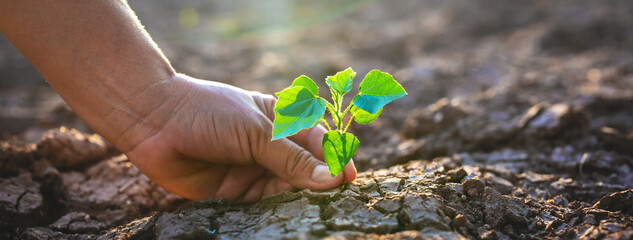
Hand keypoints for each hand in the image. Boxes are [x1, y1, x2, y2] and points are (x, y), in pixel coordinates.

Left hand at [125, 74, 356, 201]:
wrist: (154, 122)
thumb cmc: (208, 113)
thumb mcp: (257, 132)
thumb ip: (292, 159)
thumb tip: (331, 179)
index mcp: (281, 120)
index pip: (318, 141)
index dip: (335, 158)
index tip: (349, 177)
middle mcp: (271, 146)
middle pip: (307, 168)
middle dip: (321, 182)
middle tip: (337, 199)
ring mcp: (254, 169)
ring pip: (288, 189)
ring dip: (301, 199)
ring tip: (316, 210)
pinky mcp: (236, 192)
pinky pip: (265, 204)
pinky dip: (278, 210)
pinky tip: (289, 216)